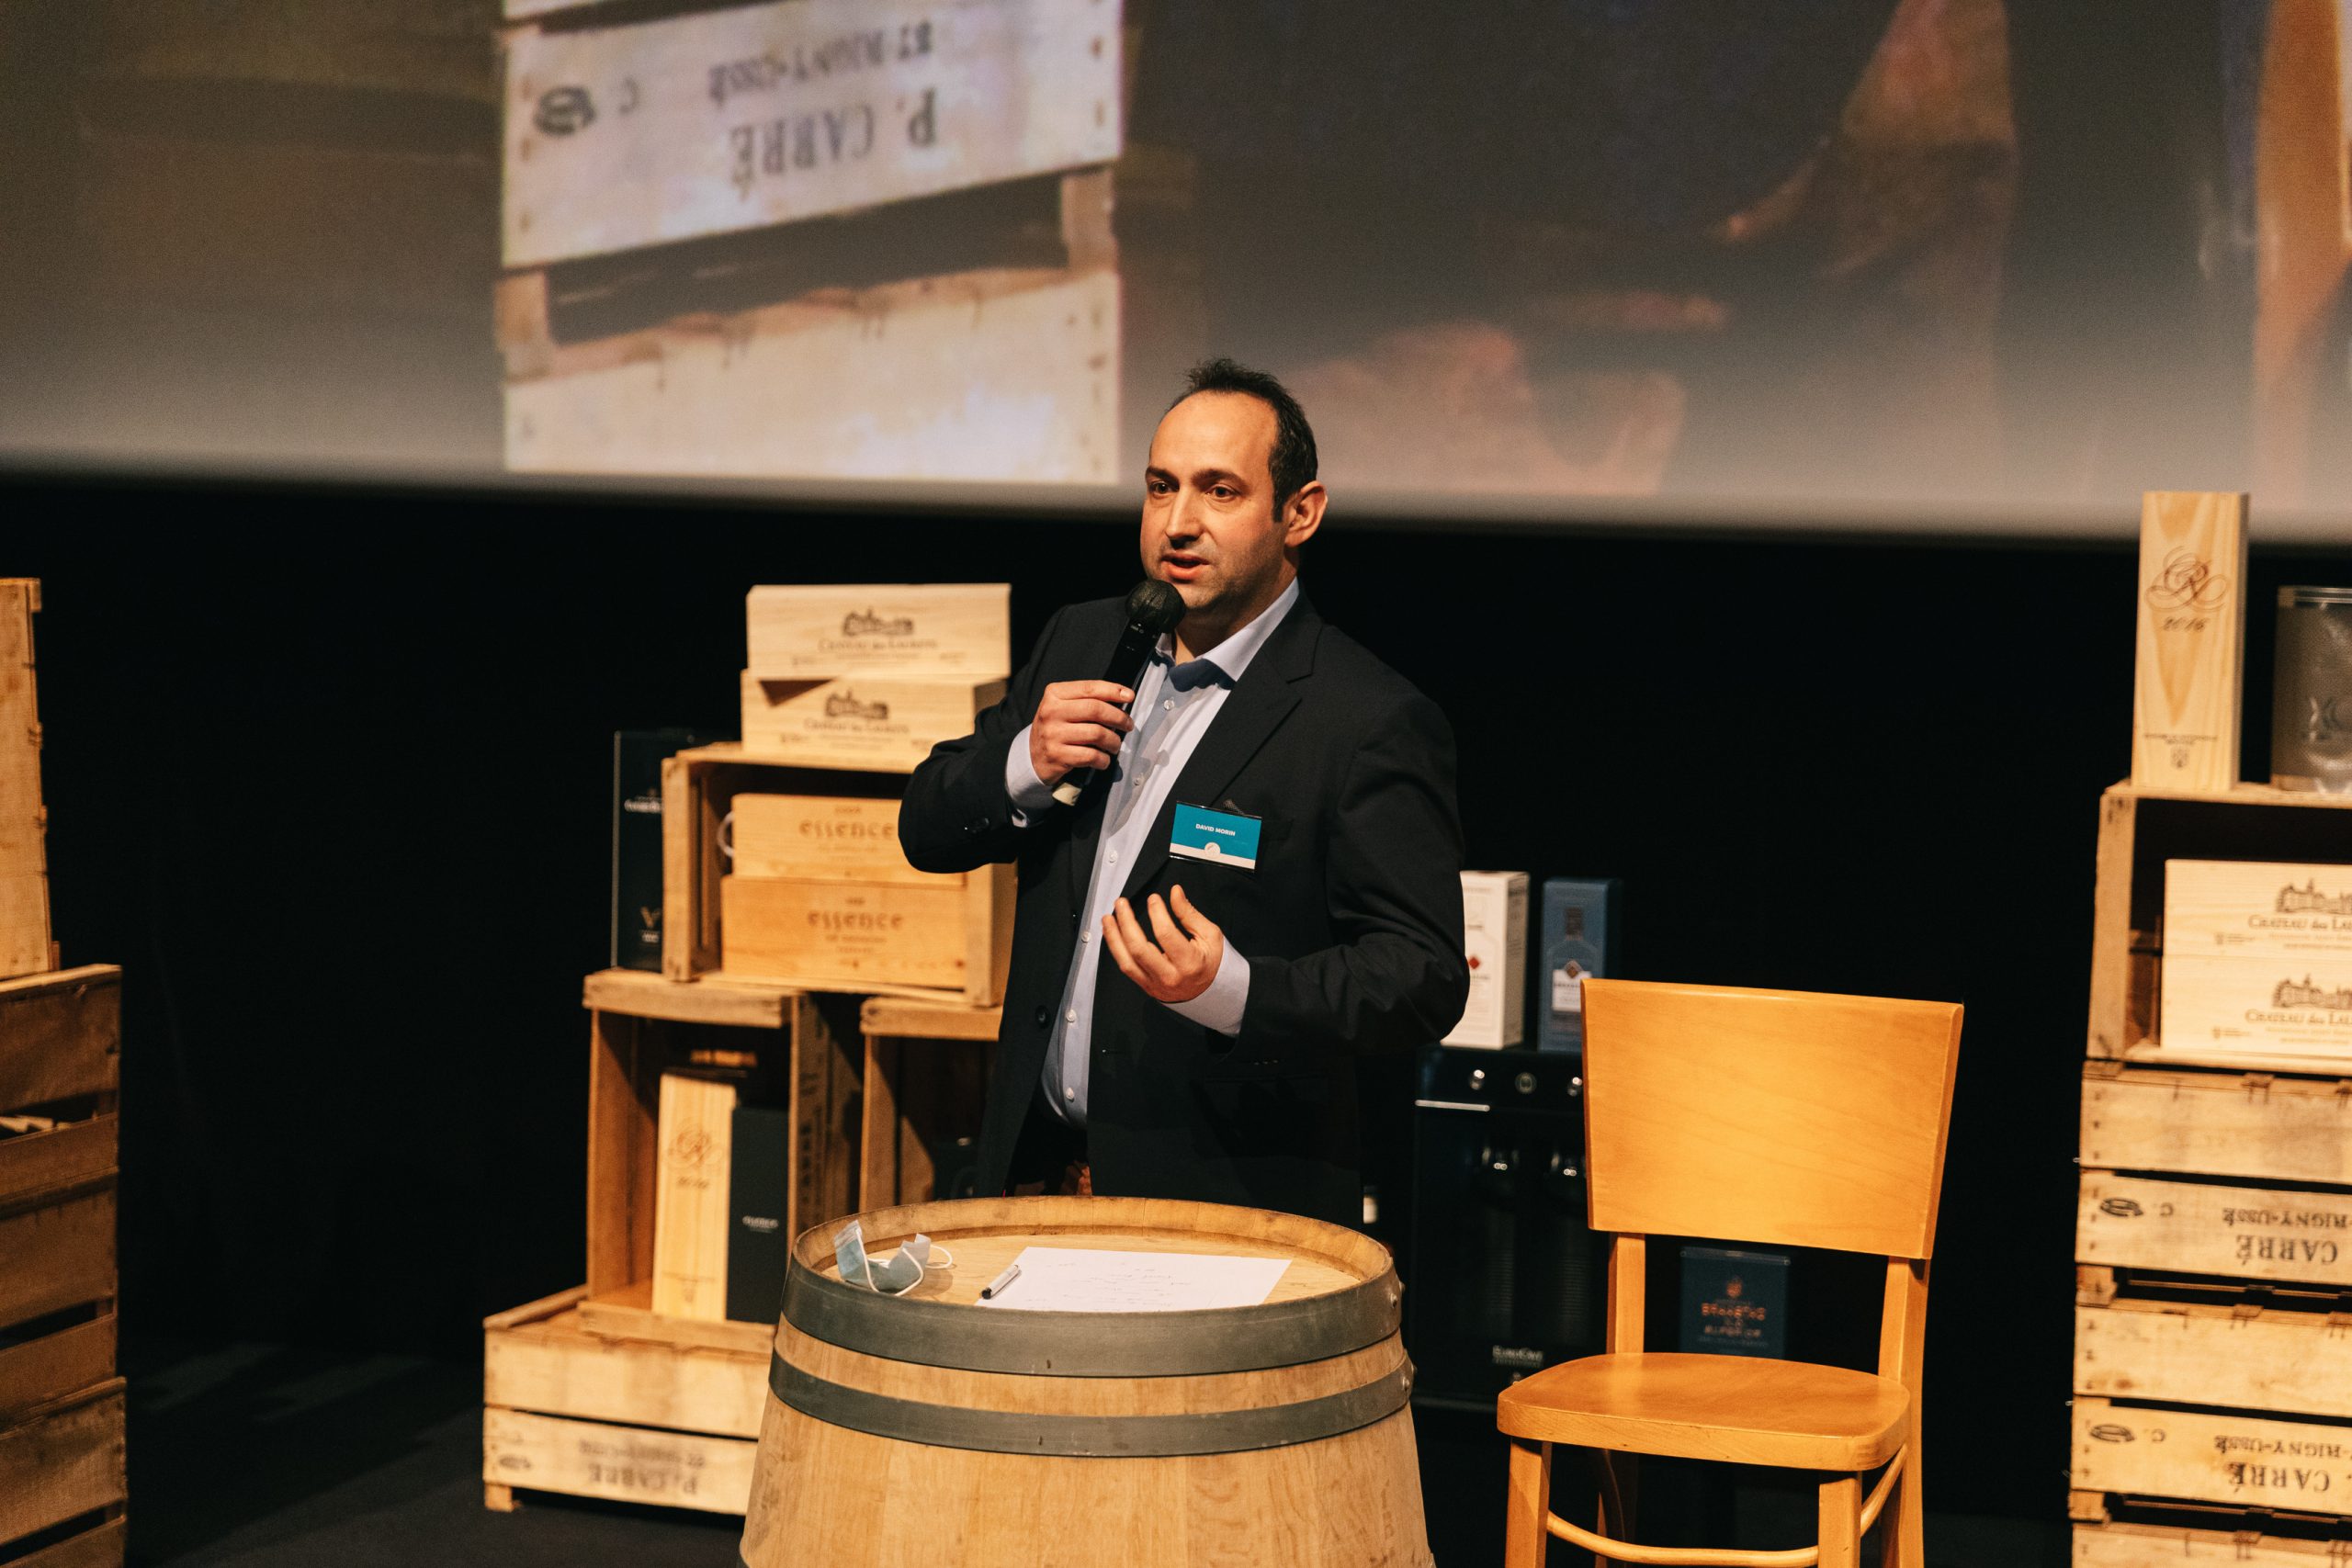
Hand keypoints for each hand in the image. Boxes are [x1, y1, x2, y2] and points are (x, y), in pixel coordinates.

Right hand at [1029, 680, 1133, 786]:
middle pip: (1095, 709)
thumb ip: (1088, 700)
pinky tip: (1103, 759)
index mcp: (1054, 694)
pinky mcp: (1057, 755)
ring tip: (1115, 744)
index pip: (1089, 688)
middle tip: (1128, 725)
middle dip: (1119, 717)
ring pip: (1096, 733)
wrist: (1033, 755)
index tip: (1129, 696)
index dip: (1113, 691)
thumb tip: (1123, 698)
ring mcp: (1053, 734)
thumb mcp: (1065, 706)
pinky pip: (1091, 756)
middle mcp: (1052, 712)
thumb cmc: (1057, 727)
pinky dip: (1103, 759)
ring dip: (1113, 741)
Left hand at [1103, 885, 1223, 1004]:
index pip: (1165, 935)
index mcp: (1189, 963)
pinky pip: (1126, 967)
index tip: (1153, 899)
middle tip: (1122, 903)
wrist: (1208, 992)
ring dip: (1113, 937)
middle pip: (1139, 948)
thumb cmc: (1210, 962)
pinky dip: (1115, 949)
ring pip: (1127, 960)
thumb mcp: (1209, 935)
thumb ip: (1189, 913)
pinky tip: (1112, 934)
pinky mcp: (1146, 985)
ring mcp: (1155, 983)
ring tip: (1107, 918)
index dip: (1156, 913)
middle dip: (1126, 922)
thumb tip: (1175, 892)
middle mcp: (1170, 976)